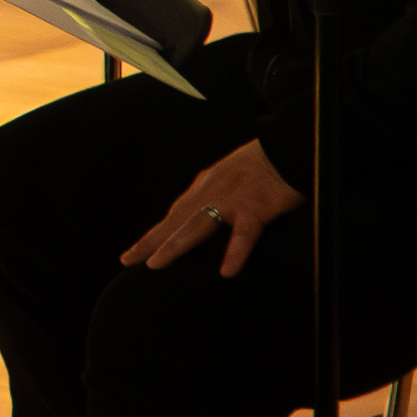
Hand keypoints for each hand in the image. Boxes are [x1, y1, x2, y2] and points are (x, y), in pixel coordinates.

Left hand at [122, 138, 297, 278]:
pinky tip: (227, 271)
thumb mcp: (229, 176)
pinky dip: (235, 252)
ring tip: (157, 263)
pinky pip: (244, 234)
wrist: (287, 145)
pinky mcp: (257, 207)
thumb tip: (204, 214)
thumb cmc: (263, 163)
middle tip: (128, 260)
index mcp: (206, 186)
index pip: (174, 214)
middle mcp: (212, 192)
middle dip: (151, 241)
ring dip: (176, 244)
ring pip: (198, 225)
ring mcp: (232, 200)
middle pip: (175, 220)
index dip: (154, 234)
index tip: (134, 253)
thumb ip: (215, 194)